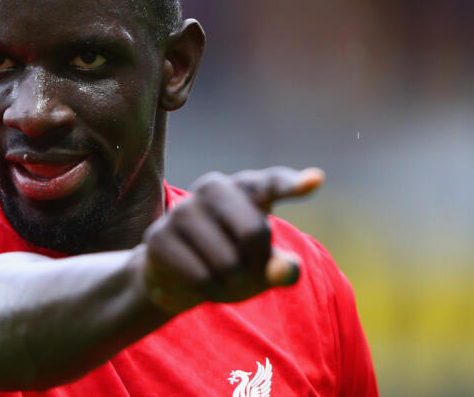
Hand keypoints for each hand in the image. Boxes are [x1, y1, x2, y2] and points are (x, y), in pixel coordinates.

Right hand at [139, 166, 324, 312]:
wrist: (174, 275)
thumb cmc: (230, 262)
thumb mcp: (264, 267)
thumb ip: (283, 268)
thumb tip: (283, 271)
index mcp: (243, 188)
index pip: (270, 183)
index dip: (291, 184)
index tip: (314, 181)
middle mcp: (212, 189)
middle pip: (254, 232)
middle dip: (257, 265)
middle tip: (246, 273)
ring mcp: (182, 211)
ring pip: (227, 262)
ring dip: (231, 286)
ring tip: (221, 280)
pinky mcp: (159, 238)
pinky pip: (200, 277)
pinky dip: (208, 292)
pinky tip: (200, 283)